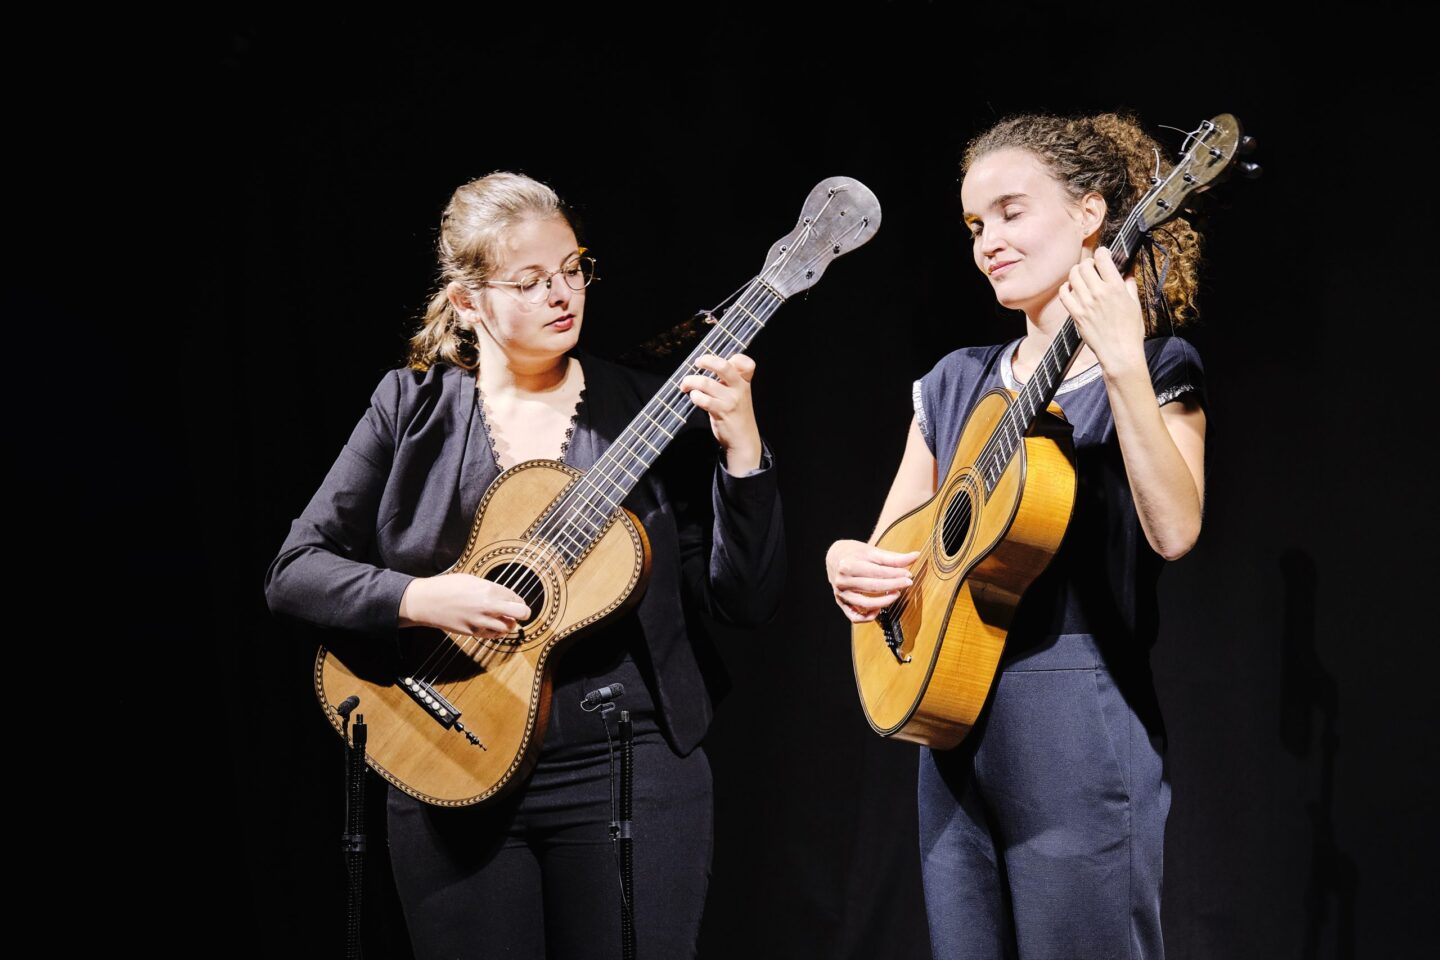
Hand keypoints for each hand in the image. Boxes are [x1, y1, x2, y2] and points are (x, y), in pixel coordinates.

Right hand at [398, 573, 530, 637]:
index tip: (516, 602)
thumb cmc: (446, 587)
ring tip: (504, 619)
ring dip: (509, 624)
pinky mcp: (472, 632)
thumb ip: (489, 588)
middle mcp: (488, 606)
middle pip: (521, 613)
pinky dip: (496, 631)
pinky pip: (492, 635)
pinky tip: (491, 625)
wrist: (426, 602)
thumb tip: (503, 595)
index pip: (516, 598)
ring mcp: (481, 621)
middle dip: (524, 613)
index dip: (518, 601)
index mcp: (489, 590)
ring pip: (508, 628)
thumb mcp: (471, 579)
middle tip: (521, 614)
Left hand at [680, 353, 762, 473]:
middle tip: (697, 363)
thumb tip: (706, 366)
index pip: (746, 363)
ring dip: (690, 381)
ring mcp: (730, 400)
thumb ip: (728, 381)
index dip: (735, 357)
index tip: (721, 361)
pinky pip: (703, 399)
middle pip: (723, 366)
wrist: (743, 440)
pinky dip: (694, 396)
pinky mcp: (721, 412)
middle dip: (706, 361)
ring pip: (706, 383)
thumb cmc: (736, 415)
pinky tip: (694, 397)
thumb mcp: (738, 395)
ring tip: (685, 384)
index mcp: (745, 382)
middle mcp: (739, 388)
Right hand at [825, 539, 919, 623]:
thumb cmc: (855, 553)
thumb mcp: (872, 552)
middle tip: (908, 583)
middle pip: (873, 587)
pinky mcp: (841, 603)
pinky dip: (868, 617)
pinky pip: (855, 617)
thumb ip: (894, 557)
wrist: (835, 557)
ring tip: (896, 594)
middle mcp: (842, 581)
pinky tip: (878, 609)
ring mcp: (841, 594)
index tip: (908, 575)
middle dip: (894, 585)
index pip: (877, 572)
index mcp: (848, 565)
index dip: (895, 575)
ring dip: (884, 602)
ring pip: (865, 604)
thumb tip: (916, 556)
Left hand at [1059, 246, 1145, 373]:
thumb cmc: (1131, 330)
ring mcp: (1085, 303)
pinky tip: (1071, 290)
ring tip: (1081, 277)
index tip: (1103, 254)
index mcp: (1116, 287)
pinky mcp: (1076, 314)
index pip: (1102, 258)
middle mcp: (1099, 293)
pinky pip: (1064, 294)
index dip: (1102, 252)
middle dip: (1087, 263)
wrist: (1120, 353)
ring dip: (1076, 273)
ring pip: (1073, 277)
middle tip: (1091, 268)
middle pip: (1084, 265)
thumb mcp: (1135, 304)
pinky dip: (1066, 288)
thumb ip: (1130, 285)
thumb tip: (1127, 272)